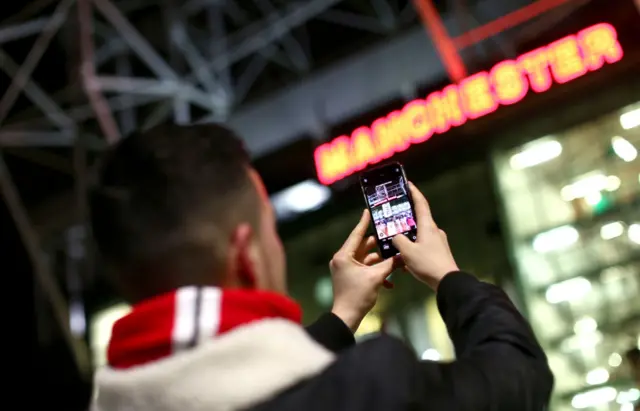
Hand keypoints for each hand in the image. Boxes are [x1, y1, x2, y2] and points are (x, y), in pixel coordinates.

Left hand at [329, 210, 396, 331]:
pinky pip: (365, 269)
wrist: (347, 317)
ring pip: (366, 259)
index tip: (368, 211)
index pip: (356, 234)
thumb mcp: (376, 277)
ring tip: (395, 260)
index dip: (364, 222)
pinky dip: (376, 272)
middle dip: (379, 245)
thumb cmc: (357, 296)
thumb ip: (390, 264)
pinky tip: (389, 282)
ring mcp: (346, 268)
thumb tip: (402, 256)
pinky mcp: (350, 277)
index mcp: (344, 256)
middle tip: (392, 237)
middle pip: (364, 247)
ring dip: (380, 261)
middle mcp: (342, 259)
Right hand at [392, 183, 458, 289]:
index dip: (414, 192)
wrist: (447, 282)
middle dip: (407, 217)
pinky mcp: (439, 253)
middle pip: (420, 219)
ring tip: (396, 242)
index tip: (408, 184)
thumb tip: (396, 236)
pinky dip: (414, 248)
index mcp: (428, 226)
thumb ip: (398, 240)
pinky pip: (423, 246)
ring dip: (409, 236)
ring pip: (420, 234)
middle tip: (395, 215)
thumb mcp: (407, 251)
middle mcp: (435, 231)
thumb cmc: (427, 263)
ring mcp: (438, 242)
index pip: (421, 204)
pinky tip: (405, 260)